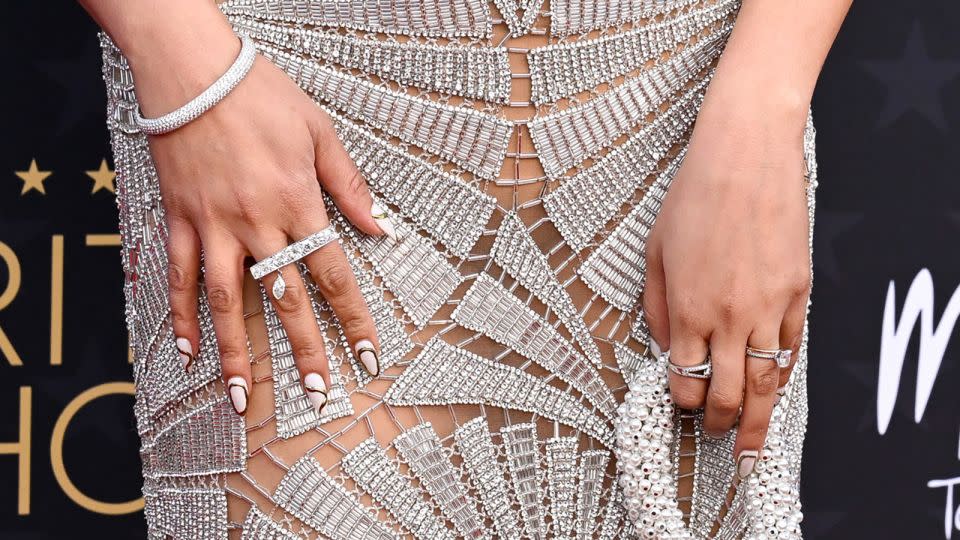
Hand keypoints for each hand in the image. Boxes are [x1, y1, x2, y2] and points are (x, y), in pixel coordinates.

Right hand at [136, 28, 389, 415]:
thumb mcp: (320, 132)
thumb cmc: (261, 94)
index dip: (352, 319)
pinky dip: (182, 315)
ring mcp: (214, 225)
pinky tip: (188, 351)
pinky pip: (179, 276)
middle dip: (304, 350)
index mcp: (299, 204)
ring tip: (241, 396)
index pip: (333, 275)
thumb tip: (381, 228)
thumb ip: (350, 186)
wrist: (194, 69)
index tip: (366, 356)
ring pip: (227, 301)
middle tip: (317, 392)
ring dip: (236, 353)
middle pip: (286, 299)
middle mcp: (258, 224)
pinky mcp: (180, 219)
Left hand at [642, 87, 811, 479]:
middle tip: (717, 441)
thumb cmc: (692, 198)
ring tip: (753, 446)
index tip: (682, 408)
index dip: (683, 403)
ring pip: (768, 383)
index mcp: (687, 310)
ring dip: (759, 420)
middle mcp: (729, 318)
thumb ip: (656, 308)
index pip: (685, 381)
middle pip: (728, 394)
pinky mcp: (799, 291)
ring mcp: (769, 307)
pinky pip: (794, 347)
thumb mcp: (654, 252)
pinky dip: (784, 373)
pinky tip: (776, 386)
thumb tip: (664, 349)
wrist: (745, 157)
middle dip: (720, 425)